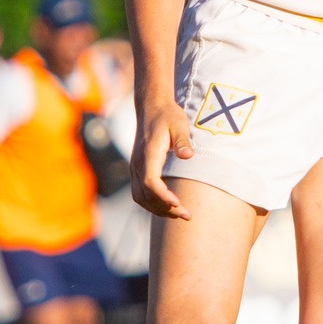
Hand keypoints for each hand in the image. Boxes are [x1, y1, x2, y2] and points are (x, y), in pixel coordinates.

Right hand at [131, 98, 194, 219]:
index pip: (150, 182)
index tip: (178, 204)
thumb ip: (182, 140)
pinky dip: (152, 204)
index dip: (162, 196)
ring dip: (158, 209)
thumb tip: (187, 155)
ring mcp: (135, 168)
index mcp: (147, 154)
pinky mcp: (137, 170)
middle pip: (145, 195)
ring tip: (179, 215)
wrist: (152, 108)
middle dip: (165, 209)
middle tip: (187, 215)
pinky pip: (140, 193)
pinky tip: (168, 207)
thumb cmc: (168, 116)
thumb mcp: (179, 124)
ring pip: (140, 197)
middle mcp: (137, 164)